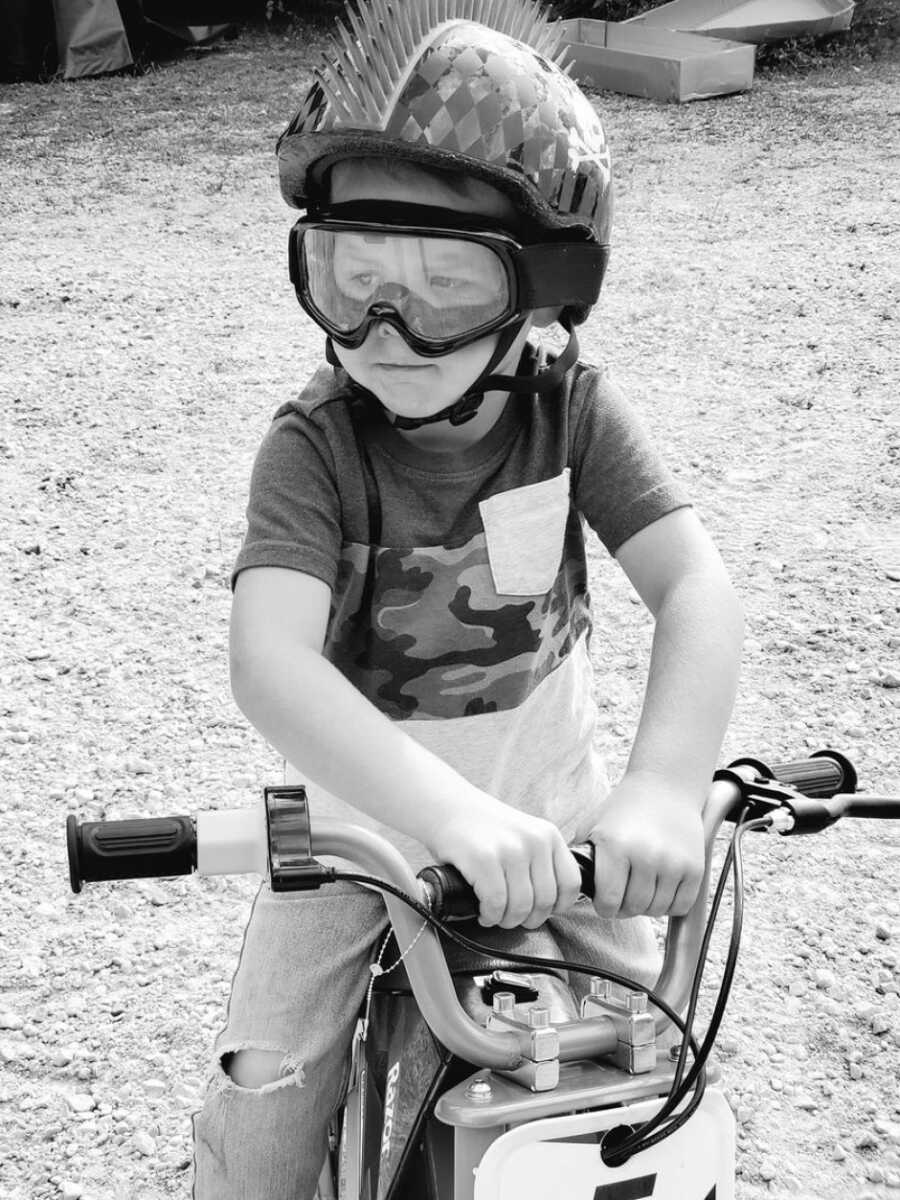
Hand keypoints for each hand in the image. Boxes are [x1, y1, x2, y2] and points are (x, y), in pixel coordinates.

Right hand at [425, 793, 581, 929]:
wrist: (447, 806)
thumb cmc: (483, 828)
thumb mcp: (524, 835)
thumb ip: (540, 861)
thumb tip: (550, 904)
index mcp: (548, 835)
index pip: (571, 884)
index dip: (558, 906)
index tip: (541, 911)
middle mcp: (534, 841)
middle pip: (545, 901)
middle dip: (528, 919)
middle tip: (513, 918)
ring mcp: (510, 850)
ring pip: (521, 907)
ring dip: (507, 921)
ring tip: (495, 916)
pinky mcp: (484, 860)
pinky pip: (496, 904)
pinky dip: (489, 916)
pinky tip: (483, 912)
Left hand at [589, 772, 704, 917]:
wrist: (665, 786)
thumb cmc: (624, 809)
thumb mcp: (593, 825)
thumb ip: (579, 857)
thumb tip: (565, 885)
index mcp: (615, 846)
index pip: (608, 901)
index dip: (604, 907)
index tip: (605, 902)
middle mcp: (645, 855)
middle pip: (633, 908)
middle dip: (625, 907)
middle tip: (623, 896)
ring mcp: (673, 863)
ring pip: (657, 909)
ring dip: (647, 905)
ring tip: (641, 888)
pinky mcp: (695, 868)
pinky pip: (680, 906)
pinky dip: (670, 903)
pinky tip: (661, 887)